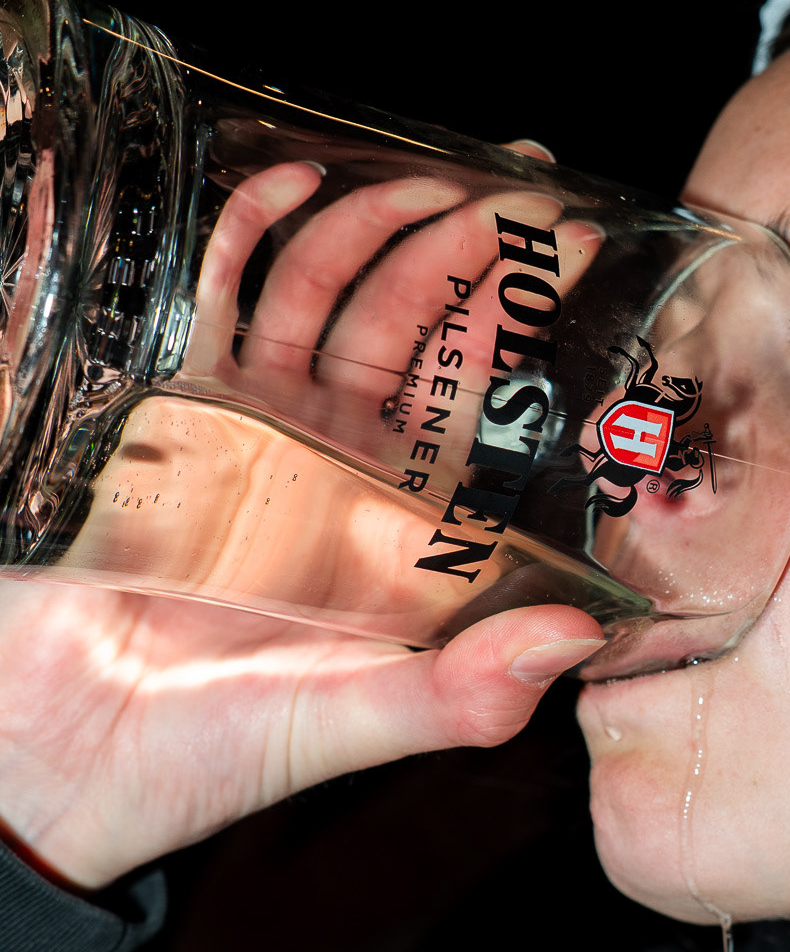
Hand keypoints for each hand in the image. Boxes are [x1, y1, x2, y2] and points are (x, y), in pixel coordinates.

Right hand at [0, 146, 602, 889]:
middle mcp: (315, 456)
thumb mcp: (342, 724)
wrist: (52, 766)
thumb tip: (576, 642)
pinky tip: (261, 185)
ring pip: (299, 293)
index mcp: (379, 517)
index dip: (513, 317)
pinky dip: (219, 235)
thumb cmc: (208, 757)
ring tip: (396, 187)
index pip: (461, 393)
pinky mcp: (138, 411)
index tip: (570, 240)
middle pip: (390, 322)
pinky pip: (185, 300)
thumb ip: (454, 695)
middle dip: (450, 247)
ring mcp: (228, 425)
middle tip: (502, 192)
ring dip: (352, 227)